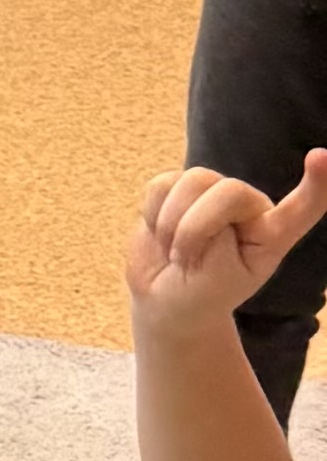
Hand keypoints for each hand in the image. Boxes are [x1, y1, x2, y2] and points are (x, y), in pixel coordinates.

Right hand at [130, 155, 326, 333]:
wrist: (165, 302)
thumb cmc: (201, 294)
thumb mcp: (217, 279)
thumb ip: (216, 235)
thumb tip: (204, 194)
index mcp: (270, 232)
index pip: (302, 207)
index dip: (315, 183)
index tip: (319, 158)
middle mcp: (247, 205)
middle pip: (225, 190)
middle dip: (194, 230)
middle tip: (186, 262)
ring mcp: (212, 194)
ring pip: (190, 181)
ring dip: (169, 224)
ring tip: (173, 251)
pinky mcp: (178, 191)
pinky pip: (159, 186)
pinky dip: (151, 214)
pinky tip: (159, 234)